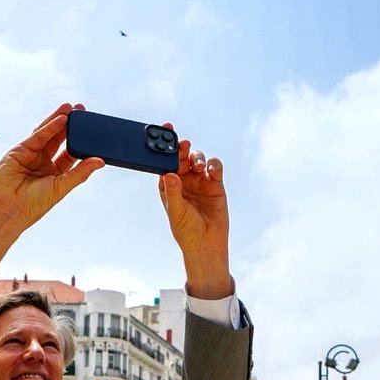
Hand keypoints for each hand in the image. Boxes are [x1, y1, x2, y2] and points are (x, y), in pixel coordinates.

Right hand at [0, 104, 102, 272]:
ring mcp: (31, 156)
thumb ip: (80, 172)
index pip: (70, 154)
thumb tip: (101, 161)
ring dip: (59, 120)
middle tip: (82, 110)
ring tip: (72, 108)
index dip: (81, 141)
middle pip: (59, 140)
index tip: (93, 130)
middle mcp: (43, 164)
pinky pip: (37, 136)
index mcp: (55, 175)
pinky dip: (49, 127)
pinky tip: (61, 119)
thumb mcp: (61, 187)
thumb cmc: (33, 205)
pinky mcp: (19, 150)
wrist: (7, 209)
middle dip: (71, 125)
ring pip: (48, 134)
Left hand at [158, 135, 231, 298]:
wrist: (206, 243)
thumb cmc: (186, 230)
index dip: (164, 149)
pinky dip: (213, 165)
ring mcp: (200, 181)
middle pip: (182, 157)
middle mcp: (184, 180)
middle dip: (182, 149)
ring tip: (198, 166)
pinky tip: (210, 170)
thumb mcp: (176, 211)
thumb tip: (168, 174)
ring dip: (197, 157)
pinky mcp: (216, 184)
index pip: (165, 162)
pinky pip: (214, 167)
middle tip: (183, 144)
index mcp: (169, 185)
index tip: (164, 135)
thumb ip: (173, 192)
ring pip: (198, 159)